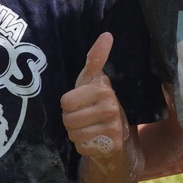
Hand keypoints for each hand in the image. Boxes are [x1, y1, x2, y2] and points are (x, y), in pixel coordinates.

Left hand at [60, 32, 127, 158]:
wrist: (117, 133)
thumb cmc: (97, 102)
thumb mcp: (92, 79)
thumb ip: (96, 58)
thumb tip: (107, 34)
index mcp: (104, 89)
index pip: (65, 101)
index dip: (68, 104)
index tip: (80, 101)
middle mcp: (112, 107)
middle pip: (68, 119)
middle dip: (71, 120)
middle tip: (83, 117)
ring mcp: (114, 127)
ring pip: (74, 134)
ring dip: (76, 134)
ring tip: (88, 128)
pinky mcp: (113, 145)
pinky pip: (82, 148)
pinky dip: (83, 146)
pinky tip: (94, 140)